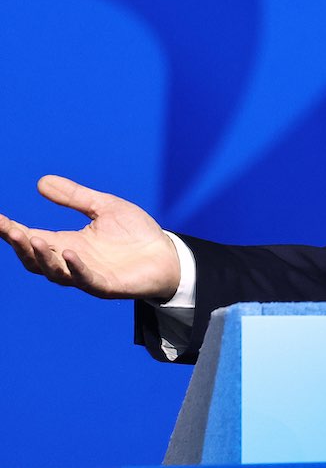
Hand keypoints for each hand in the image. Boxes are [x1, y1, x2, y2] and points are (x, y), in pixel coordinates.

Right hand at [1, 175, 179, 301]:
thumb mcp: (104, 207)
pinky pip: (87, 279)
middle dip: (20, 245)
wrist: (167, 255)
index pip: (30, 237)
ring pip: (55, 271)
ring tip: (34, 238)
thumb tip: (41, 182)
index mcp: (67, 243)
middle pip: (35, 258)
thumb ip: (74, 197)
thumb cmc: (136, 234)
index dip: (11, 230)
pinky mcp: (107, 285)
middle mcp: (71, 261)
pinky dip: (76, 268)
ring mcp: (87, 275)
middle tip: (10, 229)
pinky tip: (70, 253)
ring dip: (43, 256)